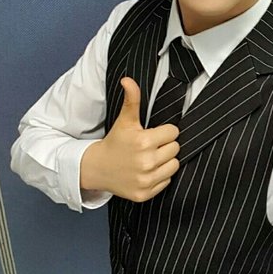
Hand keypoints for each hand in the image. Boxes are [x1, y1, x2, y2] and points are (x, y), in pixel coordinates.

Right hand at [80, 77, 179, 201]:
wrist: (96, 168)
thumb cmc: (115, 141)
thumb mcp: (125, 120)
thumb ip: (131, 99)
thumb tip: (128, 79)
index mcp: (143, 142)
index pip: (173, 132)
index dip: (164, 131)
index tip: (153, 134)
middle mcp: (146, 162)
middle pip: (175, 149)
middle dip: (165, 145)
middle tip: (151, 146)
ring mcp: (145, 180)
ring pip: (174, 165)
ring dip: (166, 161)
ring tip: (151, 157)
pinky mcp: (145, 193)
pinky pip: (167, 181)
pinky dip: (160, 176)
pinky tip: (147, 171)